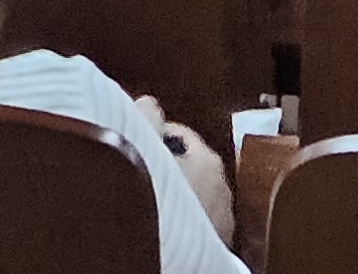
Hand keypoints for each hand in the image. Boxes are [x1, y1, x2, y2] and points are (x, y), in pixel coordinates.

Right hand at [134, 100, 233, 241]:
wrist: (176, 255)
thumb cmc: (159, 198)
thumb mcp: (145, 143)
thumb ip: (147, 115)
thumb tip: (148, 103)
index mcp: (208, 159)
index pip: (178, 132)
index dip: (152, 131)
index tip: (134, 139)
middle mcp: (222, 186)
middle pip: (188, 162)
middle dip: (165, 162)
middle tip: (139, 167)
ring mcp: (222, 217)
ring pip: (193, 191)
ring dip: (175, 190)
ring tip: (150, 196)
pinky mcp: (219, 241)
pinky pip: (197, 217)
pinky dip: (183, 214)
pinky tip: (164, 219)